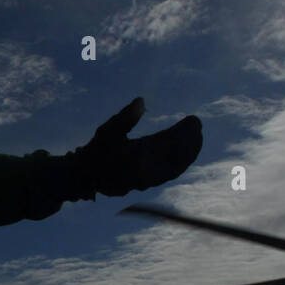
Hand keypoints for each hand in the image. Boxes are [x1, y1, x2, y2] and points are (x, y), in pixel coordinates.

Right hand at [73, 98, 201, 196]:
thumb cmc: (97, 151)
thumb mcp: (107, 131)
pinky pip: (171, 173)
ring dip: (190, 152)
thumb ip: (125, 117)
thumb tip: (141, 101)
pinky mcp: (149, 183)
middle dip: (191, 141)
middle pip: (178, 157)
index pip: (170, 144)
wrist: (87, 176)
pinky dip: (182, 162)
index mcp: (139, 158)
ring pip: (177, 167)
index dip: (185, 132)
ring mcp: (149, 180)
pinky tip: (186, 152)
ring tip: (198, 137)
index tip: (194, 119)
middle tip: (197, 125)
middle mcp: (147, 172)